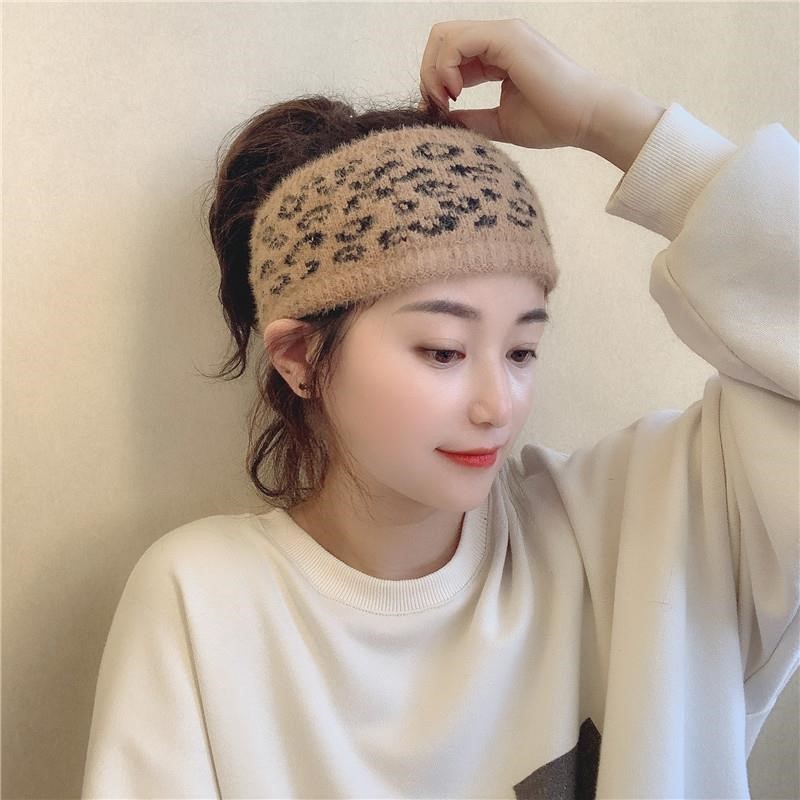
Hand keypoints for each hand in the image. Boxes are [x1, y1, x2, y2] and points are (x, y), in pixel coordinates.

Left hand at [419, 18, 665, 169]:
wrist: (586, 120)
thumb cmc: (552, 123)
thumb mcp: (498, 122)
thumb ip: (469, 118)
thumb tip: (440, 121)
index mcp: (497, 54)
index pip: (449, 54)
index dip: (434, 81)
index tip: (438, 112)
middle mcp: (499, 38)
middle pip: (441, 38)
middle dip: (428, 73)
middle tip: (438, 106)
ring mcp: (504, 34)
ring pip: (445, 36)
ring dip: (434, 71)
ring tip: (447, 101)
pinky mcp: (508, 38)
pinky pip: (459, 40)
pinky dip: (446, 66)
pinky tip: (455, 93)